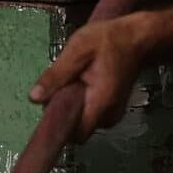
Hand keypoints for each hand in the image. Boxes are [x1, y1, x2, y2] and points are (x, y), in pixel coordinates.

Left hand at [29, 13, 153, 139]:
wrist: (138, 37)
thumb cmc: (110, 40)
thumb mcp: (78, 49)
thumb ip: (56, 74)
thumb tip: (34, 97)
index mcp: (101, 102)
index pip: (76, 134)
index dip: (61, 123)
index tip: (52, 105)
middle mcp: (110, 114)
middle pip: (78, 128)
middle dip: (67, 109)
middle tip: (66, 83)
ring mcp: (114, 113)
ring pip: (84, 120)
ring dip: (76, 104)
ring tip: (78, 78)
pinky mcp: (114, 109)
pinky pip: (92, 113)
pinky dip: (85, 102)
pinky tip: (86, 82)